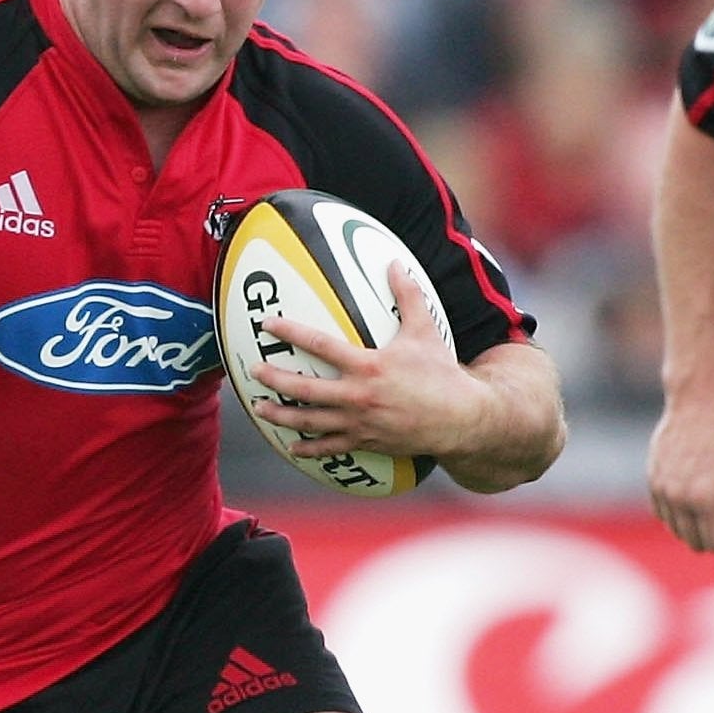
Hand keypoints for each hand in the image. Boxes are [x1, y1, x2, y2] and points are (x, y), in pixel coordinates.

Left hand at [248, 260, 484, 461]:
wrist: (460, 419)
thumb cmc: (442, 373)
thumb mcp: (426, 330)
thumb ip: (408, 295)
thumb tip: (395, 263)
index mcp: (369, 365)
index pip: (321, 345)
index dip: (291, 331)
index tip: (268, 323)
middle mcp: (358, 396)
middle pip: (305, 389)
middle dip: (275, 379)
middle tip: (253, 371)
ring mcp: (360, 423)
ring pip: (311, 422)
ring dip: (282, 415)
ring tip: (260, 408)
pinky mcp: (366, 443)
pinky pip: (331, 448)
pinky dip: (309, 449)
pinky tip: (292, 447)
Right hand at [648, 391, 713, 549]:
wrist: (698, 398)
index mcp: (705, 499)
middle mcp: (679, 500)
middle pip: (697, 543)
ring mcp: (662, 491)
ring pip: (678, 531)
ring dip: (700, 522)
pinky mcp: (653, 480)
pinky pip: (664, 513)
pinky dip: (682, 511)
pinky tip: (698, 486)